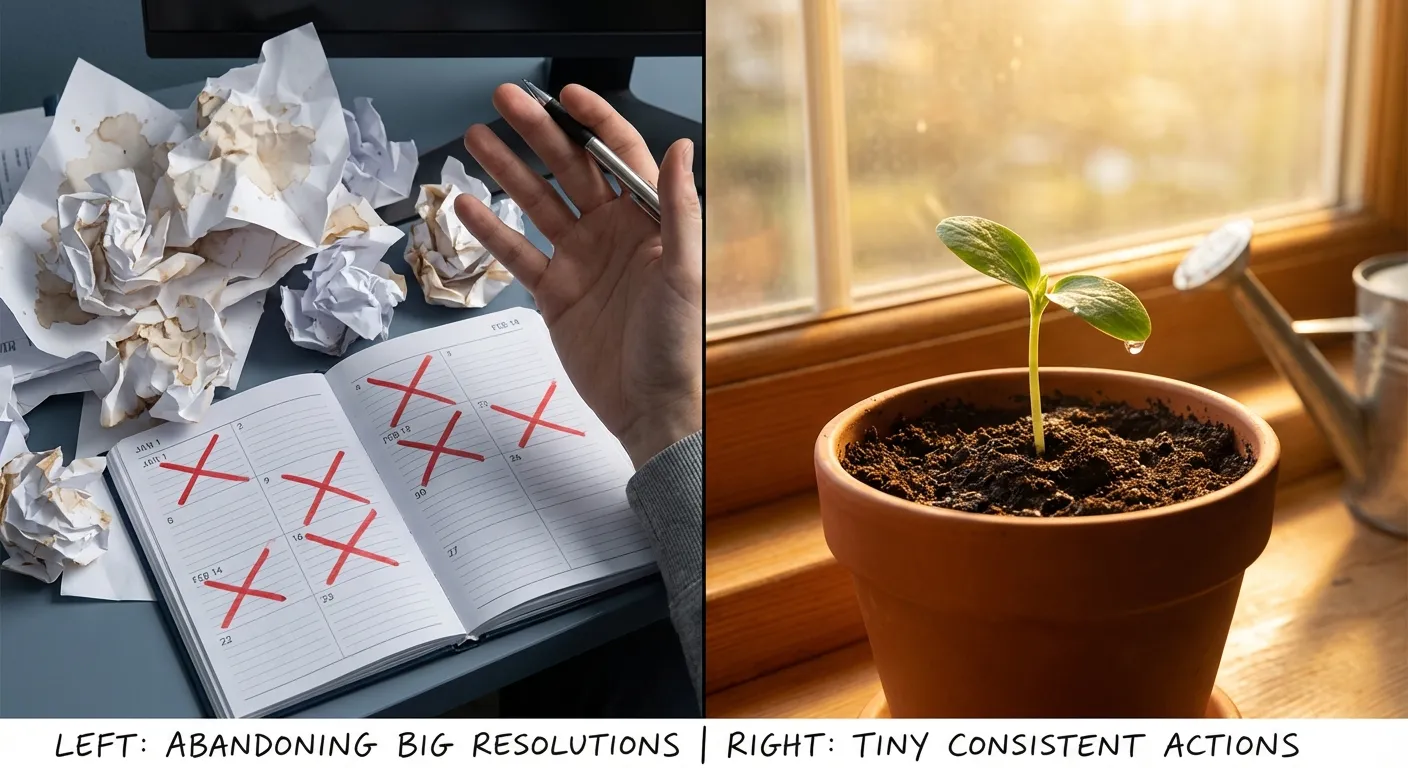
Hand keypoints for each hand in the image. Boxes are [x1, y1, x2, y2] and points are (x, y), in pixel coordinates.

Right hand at [454, 84, 701, 468]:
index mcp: (649, 221)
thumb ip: (681, 208)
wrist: (652, 408)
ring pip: (538, 202)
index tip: (564, 96)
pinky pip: (519, 252)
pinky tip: (468, 205)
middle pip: (571, 168)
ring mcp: (581, 260)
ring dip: (508, 170)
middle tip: (505, 101)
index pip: (618, 155)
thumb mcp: (685, 273)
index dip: (592, 120)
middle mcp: (614, 233)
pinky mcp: (556, 293)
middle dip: (538, 132)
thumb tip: (681, 149)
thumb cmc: (679, 347)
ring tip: (478, 139)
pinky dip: (492, 229)